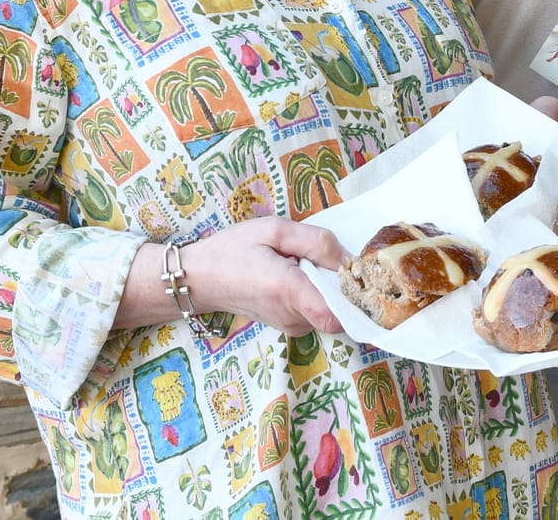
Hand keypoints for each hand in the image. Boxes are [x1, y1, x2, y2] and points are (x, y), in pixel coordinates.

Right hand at [180, 218, 348, 336]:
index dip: (355, 298)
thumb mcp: (274, 230)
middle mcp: (292, 317)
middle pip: (338, 311)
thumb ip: (316, 242)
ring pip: (329, 312)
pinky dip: (317, 295)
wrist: (200, 278)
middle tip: (331, 258)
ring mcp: (290, 326)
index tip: (358, 274)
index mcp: (289, 291)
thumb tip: (348, 259)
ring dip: (328, 289)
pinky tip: (299, 275)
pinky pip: (316, 313)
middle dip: (344, 286)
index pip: (337, 315)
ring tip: (307, 264)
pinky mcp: (288, 327)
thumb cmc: (232, 250)